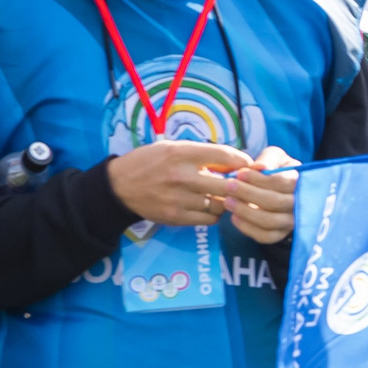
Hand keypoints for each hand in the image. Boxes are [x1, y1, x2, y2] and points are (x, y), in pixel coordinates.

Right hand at [108, 139, 254, 224]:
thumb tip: (235, 162)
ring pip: (222, 204)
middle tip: (243, 185)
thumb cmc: (149, 162)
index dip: (243, 162)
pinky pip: (210, 219)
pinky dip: (215, 214)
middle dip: (240, 185)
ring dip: (228, 201)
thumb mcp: (172, 148)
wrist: (119, 186)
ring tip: (224, 196)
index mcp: (181, 153)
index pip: (226, 156)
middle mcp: (182, 176)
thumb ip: (201, 154)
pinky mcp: (177, 217)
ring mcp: (180, 199)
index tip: (248, 166)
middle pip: (229, 184)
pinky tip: (210, 206)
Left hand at [224, 146, 298, 244]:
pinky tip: (234, 218)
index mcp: (302, 182)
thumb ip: (269, 159)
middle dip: (248, 194)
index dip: (259, 179)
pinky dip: (248, 229)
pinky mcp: (281, 234)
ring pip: (270, 221)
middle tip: (228, 186)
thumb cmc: (277, 170)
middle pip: (275, 202)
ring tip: (227, 201)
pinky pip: (266, 236)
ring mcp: (292, 221)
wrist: (281, 190)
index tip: (240, 173)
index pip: (282, 182)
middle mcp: (300, 204)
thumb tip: (260, 167)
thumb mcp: (277, 157)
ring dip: (246, 211)